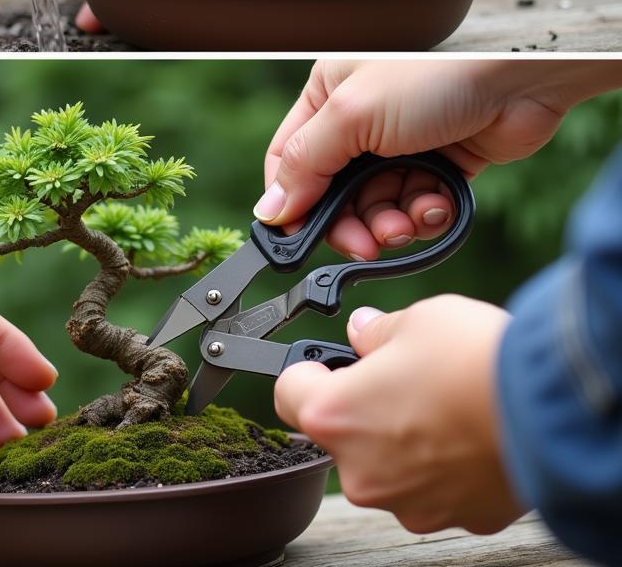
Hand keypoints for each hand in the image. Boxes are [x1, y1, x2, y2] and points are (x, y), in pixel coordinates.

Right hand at [254, 59, 588, 260]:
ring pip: (375, 206)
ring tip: (408, 221)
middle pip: (332, 193)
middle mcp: (359, 121)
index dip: (291, 202)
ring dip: (390, 223)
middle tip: (365, 244)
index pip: (287, 160)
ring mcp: (399, 145)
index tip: (296, 240)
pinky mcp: (438, 166)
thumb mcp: (352, 115)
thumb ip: (304, 163)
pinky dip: (424, 214)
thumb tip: (268, 212)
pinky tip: (437, 204)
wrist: (520, 77)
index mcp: (327, 95)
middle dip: (349, 222)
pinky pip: (415, 207)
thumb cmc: (434, 75)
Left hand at [274, 295, 522, 534]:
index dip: (306, 371)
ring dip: (403, 438)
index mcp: (335, 415)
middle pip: (341, 433)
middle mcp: (361, 470)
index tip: (324, 363)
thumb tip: (363, 331)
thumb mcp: (414, 319)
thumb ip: (375, 332)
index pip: (289, 393)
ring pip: (387, 464)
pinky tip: (468, 432)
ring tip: (443, 404)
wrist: (548, 410)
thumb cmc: (472, 360)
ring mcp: (407, 502)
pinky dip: (442, 463)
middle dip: (363, 406)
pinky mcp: (453, 517)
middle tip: (400, 378)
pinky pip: (432, 486)